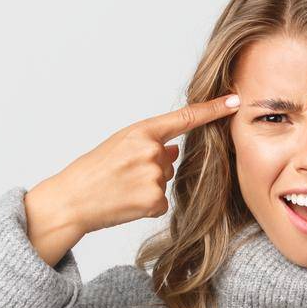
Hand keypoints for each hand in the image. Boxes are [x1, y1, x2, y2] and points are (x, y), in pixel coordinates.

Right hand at [22, 93, 241, 264]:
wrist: (71, 200)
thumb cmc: (92, 173)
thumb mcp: (119, 147)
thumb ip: (149, 145)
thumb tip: (175, 151)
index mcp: (140, 131)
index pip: (185, 118)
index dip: (212, 109)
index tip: (235, 100)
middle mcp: (150, 150)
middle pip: (169, 161)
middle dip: (151, 170)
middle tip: (121, 175)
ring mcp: (153, 175)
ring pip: (164, 183)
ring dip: (147, 189)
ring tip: (120, 189)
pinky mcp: (154, 200)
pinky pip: (161, 204)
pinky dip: (146, 206)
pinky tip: (125, 203)